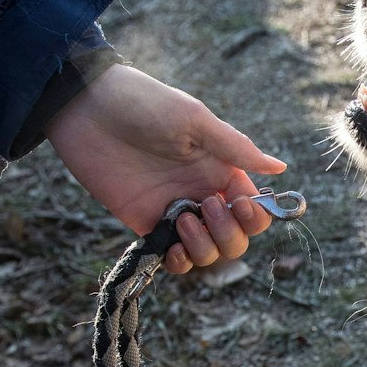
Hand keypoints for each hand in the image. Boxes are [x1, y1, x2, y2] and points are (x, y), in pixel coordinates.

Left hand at [48, 62, 287, 274]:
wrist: (86, 108)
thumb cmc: (144, 104)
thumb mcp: (195, 121)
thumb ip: (236, 149)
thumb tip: (280, 168)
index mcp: (220, 169)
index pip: (253, 208)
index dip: (253, 216)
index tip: (238, 203)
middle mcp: (201, 193)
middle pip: (236, 238)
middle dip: (230, 233)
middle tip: (206, 206)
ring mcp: (174, 211)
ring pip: (207, 253)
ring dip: (204, 248)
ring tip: (182, 221)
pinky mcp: (144, 223)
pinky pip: (171, 257)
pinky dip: (178, 262)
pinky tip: (170, 247)